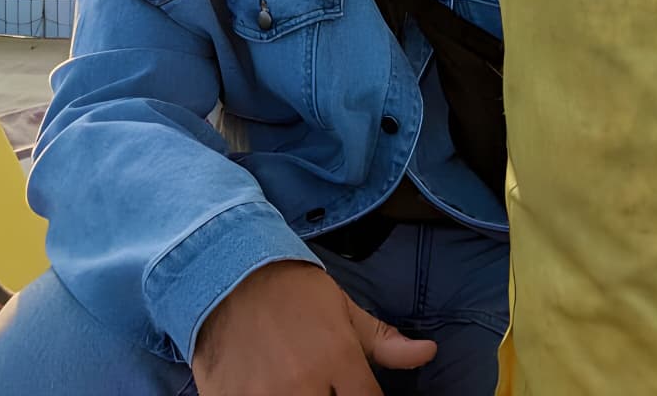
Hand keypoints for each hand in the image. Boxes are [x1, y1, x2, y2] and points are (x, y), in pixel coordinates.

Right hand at [192, 262, 436, 395]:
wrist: (228, 272)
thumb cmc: (292, 291)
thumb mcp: (343, 309)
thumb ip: (384, 341)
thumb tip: (428, 352)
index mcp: (338, 358)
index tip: (354, 390)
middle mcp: (304, 384)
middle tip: (326, 383)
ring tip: (297, 382)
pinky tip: (269, 387)